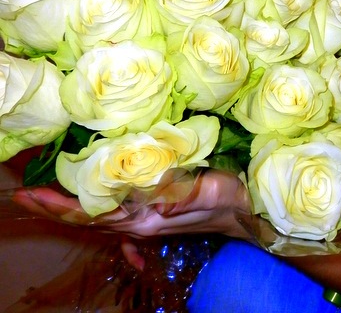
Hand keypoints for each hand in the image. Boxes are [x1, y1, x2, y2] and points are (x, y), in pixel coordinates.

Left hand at [13, 170, 251, 236]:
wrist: (243, 213)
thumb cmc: (226, 198)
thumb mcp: (202, 190)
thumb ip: (173, 192)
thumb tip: (139, 194)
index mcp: (145, 218)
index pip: (93, 213)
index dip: (61, 204)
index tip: (32, 193)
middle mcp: (137, 224)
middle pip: (86, 218)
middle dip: (54, 207)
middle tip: (24, 193)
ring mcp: (143, 223)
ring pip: (96, 218)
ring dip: (69, 208)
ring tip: (45, 196)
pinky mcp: (151, 217)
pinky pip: (113, 219)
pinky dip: (94, 213)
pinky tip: (89, 207)